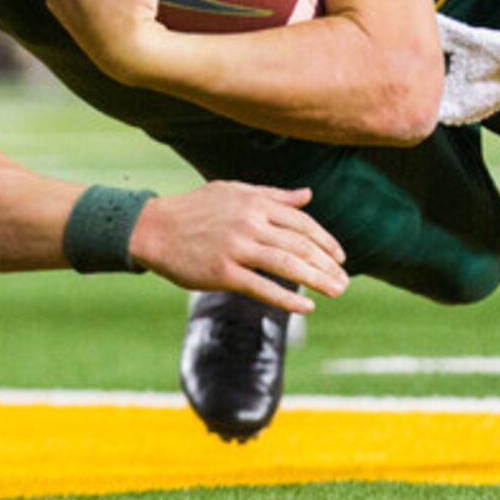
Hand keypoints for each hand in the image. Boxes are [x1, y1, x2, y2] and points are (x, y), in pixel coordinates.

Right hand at [131, 181, 349, 316]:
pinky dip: (286, 297)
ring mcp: (237, 248)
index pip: (302, 223)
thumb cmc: (196, 209)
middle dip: (327, 264)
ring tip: (336, 291)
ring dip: (316, 279)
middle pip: (299, 245)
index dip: (325, 240)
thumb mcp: (236, 192)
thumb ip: (274, 196)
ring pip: (286, 264)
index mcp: (256, 203)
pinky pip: (261, 287)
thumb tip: (307, 195)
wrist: (155, 229)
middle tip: (345, 281)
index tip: (340, 257)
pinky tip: (306, 306)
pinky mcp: (222, 272)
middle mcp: (250, 223)